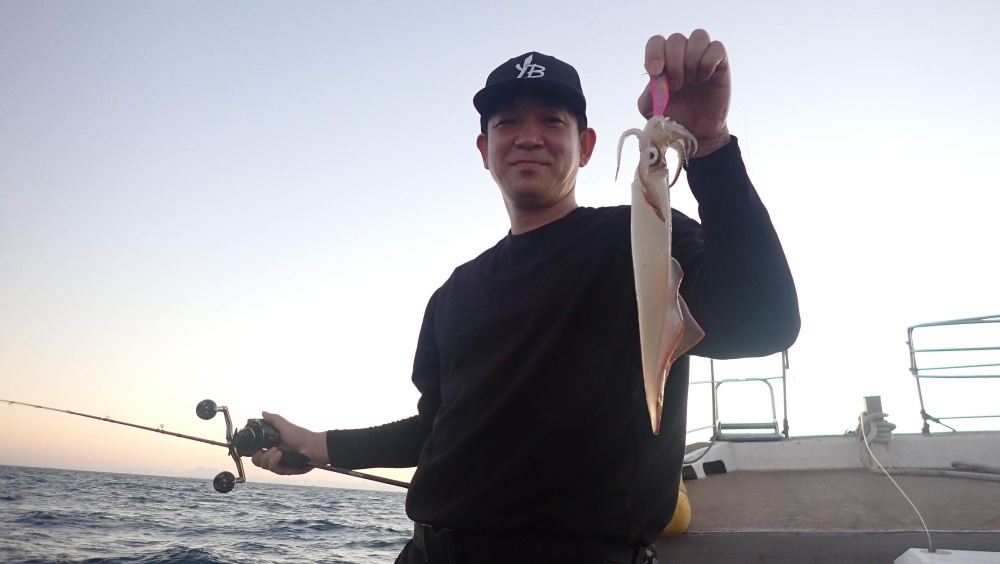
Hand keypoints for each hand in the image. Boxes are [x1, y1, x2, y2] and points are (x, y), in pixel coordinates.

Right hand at [250, 412, 328, 474]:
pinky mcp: (283, 470)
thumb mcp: (284, 425)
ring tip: (277, 450)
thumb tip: (263, 412)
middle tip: (263, 450)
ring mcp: (278, 463)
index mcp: (271, 445)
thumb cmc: (299, 435)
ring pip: (263, 465)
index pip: (255, 451)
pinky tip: (280, 455)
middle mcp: (273, 455)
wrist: (312, 446)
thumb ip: (273, 419)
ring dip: (267, 457)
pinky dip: (274, 461)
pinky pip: (273, 469)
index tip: (249, 446)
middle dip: (257, 456)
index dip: (251, 450)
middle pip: (256, 460)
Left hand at [637, 30, 731, 155]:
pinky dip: (708, 61)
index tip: (655, 72)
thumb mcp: (651, 109)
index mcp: (663, 62)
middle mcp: (682, 55)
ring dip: (691, 59)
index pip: (657, 42)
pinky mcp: (720, 64)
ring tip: (691, 80)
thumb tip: (655, 77)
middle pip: (676, 39)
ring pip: (698, 36)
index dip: (654, 53)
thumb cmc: (673, 117)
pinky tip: (705, 78)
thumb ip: (648, 92)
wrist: (696, 132)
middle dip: (674, 62)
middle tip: (676, 86)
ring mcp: (702, 57)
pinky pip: (717, 47)